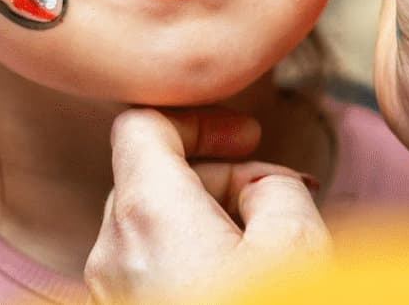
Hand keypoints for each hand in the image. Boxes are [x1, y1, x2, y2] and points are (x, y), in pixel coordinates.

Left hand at [85, 108, 328, 303]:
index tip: (249, 137)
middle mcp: (111, 249)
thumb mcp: (299, 250)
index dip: (199, 120)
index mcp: (145, 214)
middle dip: (218, 178)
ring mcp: (109, 290)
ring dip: (207, 223)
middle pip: (151, 178)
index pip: (140, 125)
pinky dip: (190, 260)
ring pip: (151, 226)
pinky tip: (242, 285)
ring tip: (268, 256)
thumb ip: (276, 188)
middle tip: (282, 205)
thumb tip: (260, 184)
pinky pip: (148, 268)